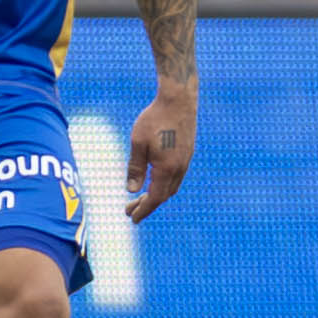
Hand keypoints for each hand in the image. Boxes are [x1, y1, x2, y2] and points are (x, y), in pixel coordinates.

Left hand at [124, 82, 194, 222]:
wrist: (178, 99)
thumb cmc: (155, 118)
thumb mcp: (138, 143)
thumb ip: (135, 168)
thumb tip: (131, 190)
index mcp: (167, 169)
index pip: (155, 197)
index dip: (143, 209)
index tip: (132, 218)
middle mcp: (180, 168)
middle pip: (164, 195)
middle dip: (147, 205)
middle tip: (129, 211)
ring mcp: (186, 161)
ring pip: (171, 187)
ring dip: (156, 195)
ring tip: (140, 198)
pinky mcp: (187, 153)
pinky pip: (176, 177)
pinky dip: (164, 185)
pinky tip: (155, 180)